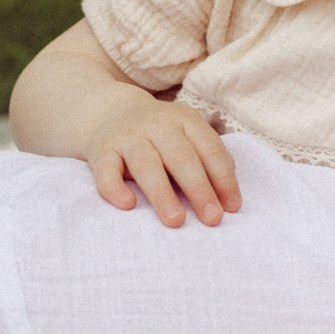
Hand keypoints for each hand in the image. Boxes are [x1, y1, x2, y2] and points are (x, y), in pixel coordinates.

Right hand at [82, 96, 240, 226]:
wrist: (111, 112)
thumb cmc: (160, 136)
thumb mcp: (186, 135)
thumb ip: (206, 159)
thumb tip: (228, 198)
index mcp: (185, 120)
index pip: (209, 148)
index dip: (223, 178)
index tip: (232, 207)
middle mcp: (157, 125)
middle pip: (180, 157)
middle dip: (199, 189)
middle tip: (212, 218)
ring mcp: (128, 136)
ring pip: (146, 164)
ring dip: (162, 194)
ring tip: (176, 221)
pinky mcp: (102, 150)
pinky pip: (106, 170)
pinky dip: (115, 187)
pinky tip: (128, 205)